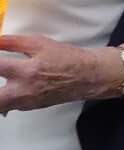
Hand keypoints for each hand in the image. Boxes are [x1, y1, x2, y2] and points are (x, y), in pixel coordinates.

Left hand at [0, 35, 116, 112]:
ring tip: (2, 84)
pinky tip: (8, 90)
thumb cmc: (67, 58)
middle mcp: (24, 91)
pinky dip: (4, 100)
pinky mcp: (31, 107)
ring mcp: (27, 102)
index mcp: (26, 71)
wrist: (89, 76)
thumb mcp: (40, 43)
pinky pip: (9, 107)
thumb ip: (12, 42)